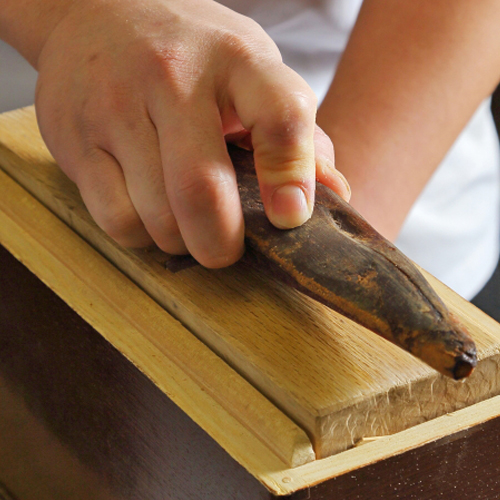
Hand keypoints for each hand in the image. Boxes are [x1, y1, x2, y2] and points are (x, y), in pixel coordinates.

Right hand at [33, 0, 349, 266]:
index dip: (292, 176)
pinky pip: (117, 219)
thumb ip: (296, 134)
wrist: (97, 14)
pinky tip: (149, 214)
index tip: (289, 217)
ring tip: (185, 223)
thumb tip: (334, 193)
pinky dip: (141, 235)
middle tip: (227, 249)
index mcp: (236, 59)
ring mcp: (115, 106)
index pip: (280, 115)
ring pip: (157, 216)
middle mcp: (172, 76)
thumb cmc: (190, 56)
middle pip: (202, 189)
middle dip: (221, 244)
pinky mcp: (74, 138)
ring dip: (180, 240)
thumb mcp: (251, 73)